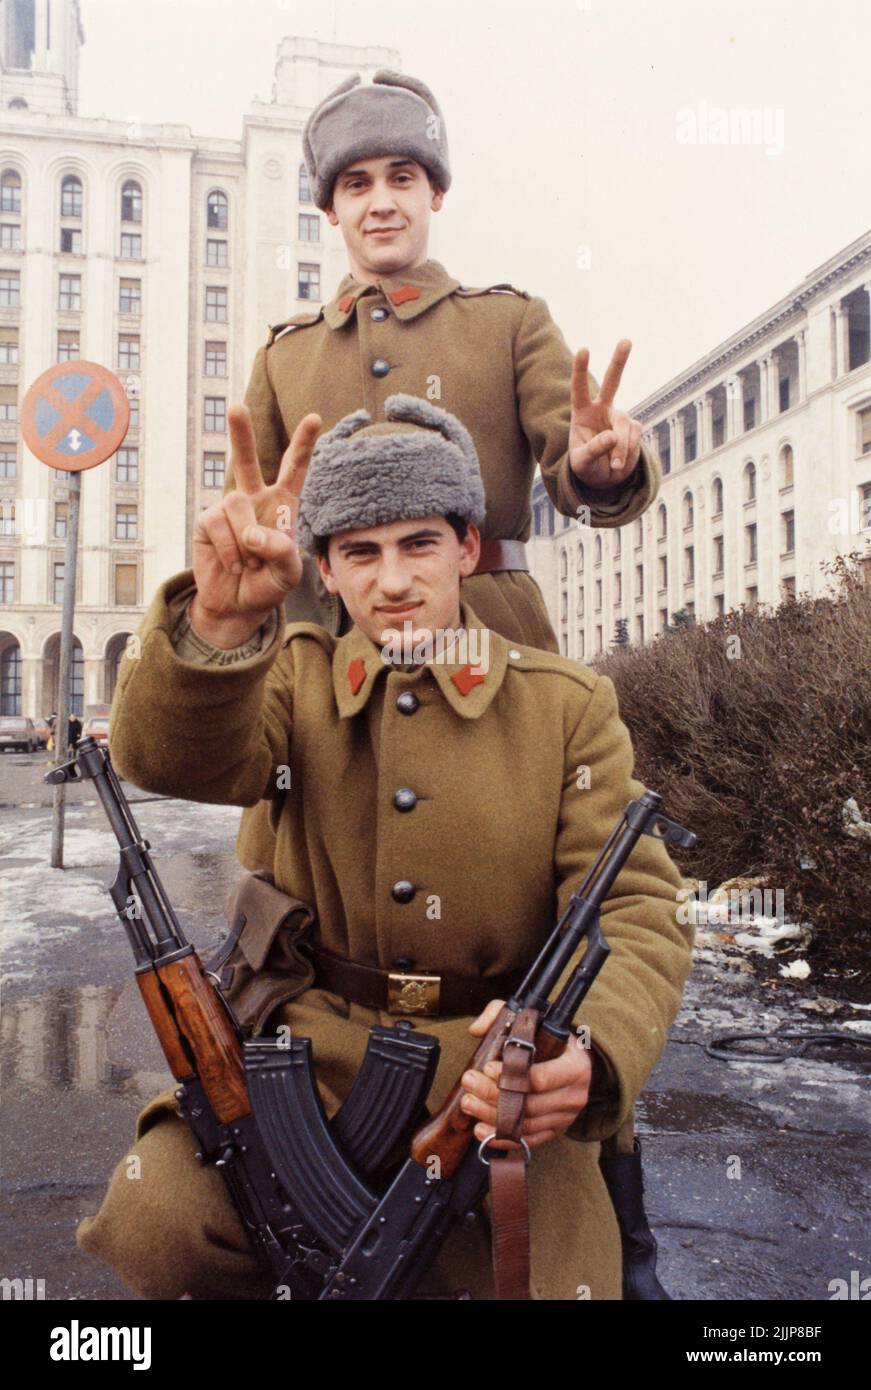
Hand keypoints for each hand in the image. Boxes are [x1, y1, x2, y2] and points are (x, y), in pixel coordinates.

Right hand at [191, 406, 320, 635]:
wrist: (237, 605)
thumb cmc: (267, 584)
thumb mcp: (287, 573)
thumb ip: (281, 551)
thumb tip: (253, 534)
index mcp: (283, 505)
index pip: (295, 470)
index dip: (304, 445)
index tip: (314, 418)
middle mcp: (255, 499)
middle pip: (247, 460)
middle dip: (241, 434)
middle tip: (237, 407)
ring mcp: (229, 509)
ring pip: (237, 505)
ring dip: (246, 539)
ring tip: (250, 562)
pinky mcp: (207, 521)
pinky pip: (219, 525)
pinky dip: (230, 549)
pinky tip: (233, 564)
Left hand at [460, 999, 591, 1149]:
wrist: (573, 1063)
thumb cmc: (550, 1040)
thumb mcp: (533, 1020)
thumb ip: (501, 1014)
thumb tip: (476, 1029)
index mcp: (575, 1066)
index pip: (541, 1078)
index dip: (511, 1075)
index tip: (487, 1068)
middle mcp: (574, 1095)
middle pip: (529, 1104)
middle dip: (494, 1095)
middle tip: (469, 1083)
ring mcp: (565, 1117)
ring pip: (525, 1125)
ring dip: (492, 1116)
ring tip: (469, 1103)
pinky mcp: (554, 1131)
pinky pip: (528, 1141)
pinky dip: (503, 1138)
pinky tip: (481, 1130)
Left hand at [569, 339, 642, 489]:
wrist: (603, 478)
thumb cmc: (585, 466)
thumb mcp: (582, 463)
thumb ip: (594, 449)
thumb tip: (612, 436)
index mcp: (582, 412)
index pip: (579, 389)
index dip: (580, 370)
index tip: (584, 349)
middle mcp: (602, 409)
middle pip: (612, 382)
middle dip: (619, 361)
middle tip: (626, 341)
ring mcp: (619, 417)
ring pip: (624, 427)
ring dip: (621, 450)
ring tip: (614, 467)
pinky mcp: (634, 428)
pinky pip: (635, 437)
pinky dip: (629, 453)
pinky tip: (620, 463)